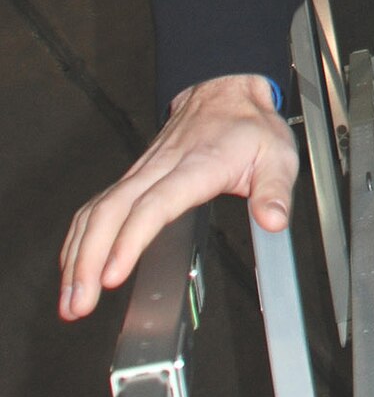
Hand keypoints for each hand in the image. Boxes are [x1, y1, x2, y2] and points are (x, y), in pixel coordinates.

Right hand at [59, 75, 297, 320]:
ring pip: (96, 212)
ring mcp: (140, 172)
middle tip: (78, 304)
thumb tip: (274, 221)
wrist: (225, 92)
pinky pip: (95, 209)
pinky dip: (78, 240)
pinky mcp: (132, 178)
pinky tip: (73, 267)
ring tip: (71, 300)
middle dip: (87, 261)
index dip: (129, 241)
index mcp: (196, 166)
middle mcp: (159, 169)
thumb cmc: (248, 127)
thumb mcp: (278, 155)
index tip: (113, 274)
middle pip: (110, 213)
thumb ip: (275, 191)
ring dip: (77, 256)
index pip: (154, 206)